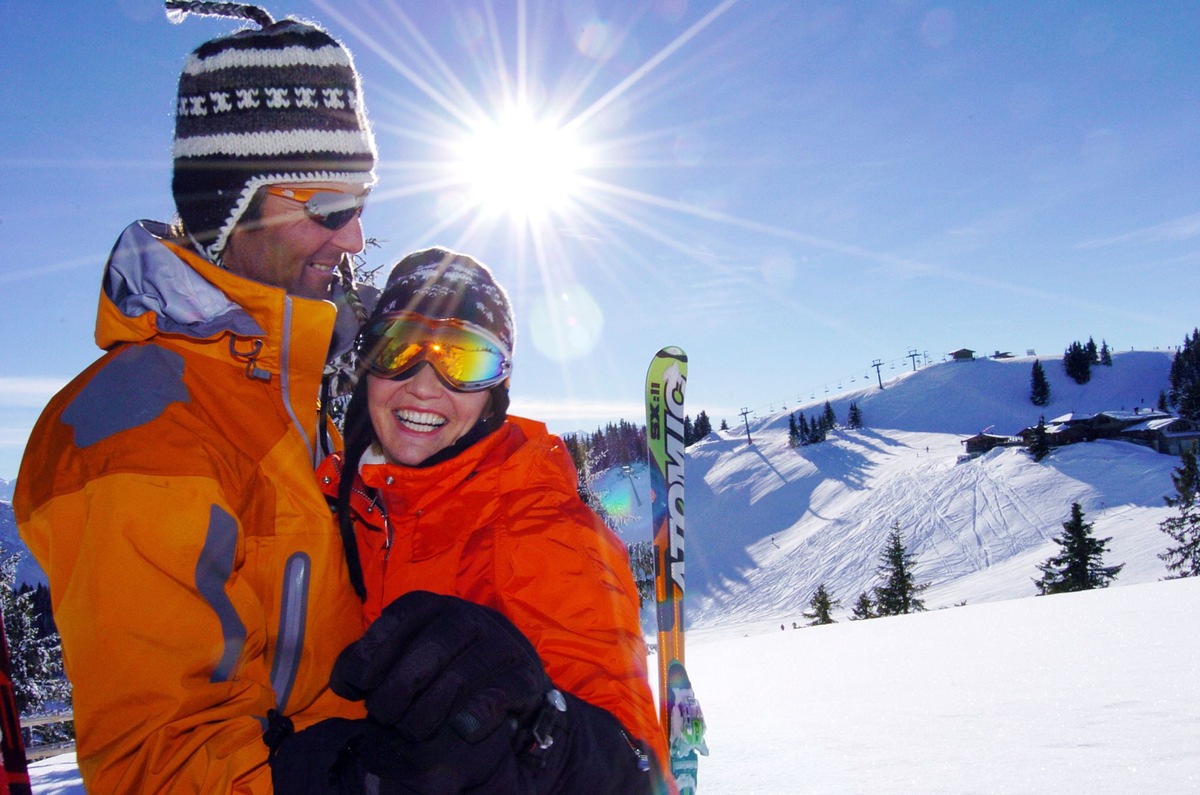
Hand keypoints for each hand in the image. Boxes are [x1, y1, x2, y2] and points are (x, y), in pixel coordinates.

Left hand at [331, 591, 551, 744]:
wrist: (504, 665)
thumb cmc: (439, 661)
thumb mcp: (404, 649)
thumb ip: (368, 661)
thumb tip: (345, 681)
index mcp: (433, 605)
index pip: (400, 616)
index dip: (372, 652)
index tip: (357, 685)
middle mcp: (467, 617)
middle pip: (429, 650)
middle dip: (397, 690)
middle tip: (384, 715)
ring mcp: (497, 643)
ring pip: (459, 676)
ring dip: (427, 711)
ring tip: (412, 729)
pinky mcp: (521, 673)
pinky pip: (497, 695)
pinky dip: (474, 714)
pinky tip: (458, 728)